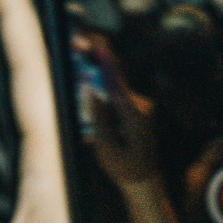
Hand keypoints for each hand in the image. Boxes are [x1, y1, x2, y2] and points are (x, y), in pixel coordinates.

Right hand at [78, 34, 160, 187]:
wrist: (145, 181)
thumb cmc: (125, 169)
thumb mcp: (107, 147)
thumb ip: (99, 117)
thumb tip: (90, 91)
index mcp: (135, 113)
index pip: (115, 80)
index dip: (103, 59)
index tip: (93, 41)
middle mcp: (141, 105)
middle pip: (113, 78)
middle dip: (94, 62)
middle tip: (77, 45)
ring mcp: (139, 107)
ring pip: (112, 88)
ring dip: (95, 82)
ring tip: (83, 82)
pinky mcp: (134, 110)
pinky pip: (114, 98)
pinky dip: (101, 96)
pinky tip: (94, 106)